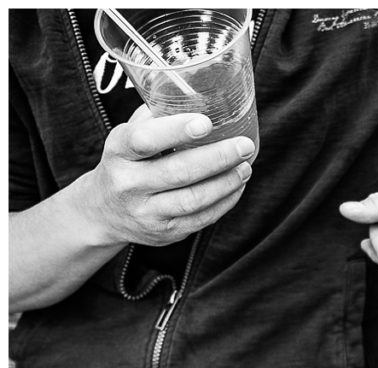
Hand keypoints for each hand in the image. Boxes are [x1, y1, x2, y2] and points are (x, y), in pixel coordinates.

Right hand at [78, 105, 254, 247]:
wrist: (103, 211)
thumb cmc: (127, 163)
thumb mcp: (128, 136)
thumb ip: (156, 118)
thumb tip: (199, 94)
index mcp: (118, 152)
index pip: (143, 140)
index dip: (175, 131)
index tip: (206, 123)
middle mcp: (128, 184)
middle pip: (177, 172)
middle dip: (217, 158)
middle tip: (244, 146)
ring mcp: (146, 212)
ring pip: (192, 199)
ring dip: (225, 183)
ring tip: (245, 167)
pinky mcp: (164, 232)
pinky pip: (200, 219)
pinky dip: (224, 202)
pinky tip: (237, 186)